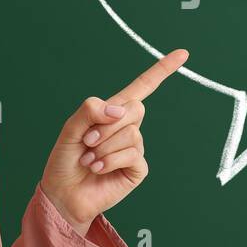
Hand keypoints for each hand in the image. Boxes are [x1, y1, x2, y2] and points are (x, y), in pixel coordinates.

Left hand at [38, 49, 188, 231]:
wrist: (63, 193)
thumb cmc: (65, 160)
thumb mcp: (70, 128)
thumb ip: (90, 110)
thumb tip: (120, 109)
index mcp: (113, 112)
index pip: (142, 87)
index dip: (162, 70)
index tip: (183, 53)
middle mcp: (127, 127)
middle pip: (136, 108)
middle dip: (107, 125)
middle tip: (87, 141)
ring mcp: (135, 148)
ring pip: (131, 133)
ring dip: (104, 147)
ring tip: (90, 159)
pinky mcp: (137, 168)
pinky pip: (132, 154)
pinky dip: (110, 160)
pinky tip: (98, 169)